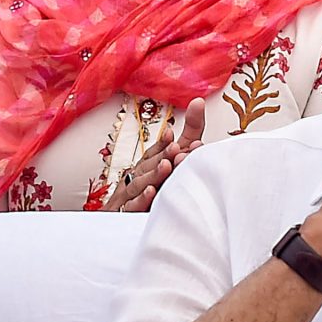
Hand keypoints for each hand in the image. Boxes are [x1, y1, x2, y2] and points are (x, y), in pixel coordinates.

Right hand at [113, 97, 204, 212]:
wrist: (122, 220)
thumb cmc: (152, 189)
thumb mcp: (175, 159)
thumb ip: (189, 133)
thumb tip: (198, 101)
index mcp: (147, 165)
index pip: (155, 152)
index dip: (163, 145)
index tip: (173, 136)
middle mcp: (139, 177)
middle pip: (148, 165)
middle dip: (163, 157)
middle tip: (178, 150)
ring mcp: (131, 196)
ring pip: (140, 183)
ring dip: (154, 174)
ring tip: (167, 165)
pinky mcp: (128, 214)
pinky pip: (133, 207)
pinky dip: (141, 200)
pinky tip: (151, 192)